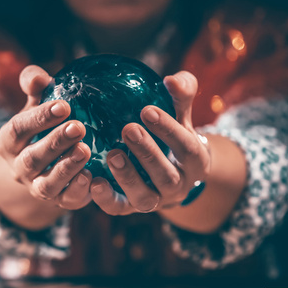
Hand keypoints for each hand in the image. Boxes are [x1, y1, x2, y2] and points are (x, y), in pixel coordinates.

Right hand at [0, 65, 92, 209]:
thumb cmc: (43, 124)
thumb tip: (39, 77)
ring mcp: (37, 187)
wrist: (45, 162)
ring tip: (85, 150)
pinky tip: (92, 176)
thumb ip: (36, 86)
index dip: (39, 118)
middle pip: (32, 158)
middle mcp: (19, 168)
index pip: (18, 129)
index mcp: (9, 141)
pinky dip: (77, 190)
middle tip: (79, 127)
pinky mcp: (59, 201)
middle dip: (55, 143)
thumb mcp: (37, 103)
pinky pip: (65, 201)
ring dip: (66, 168)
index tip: (64, 105)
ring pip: (47, 185)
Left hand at [90, 71, 210, 214]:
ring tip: (112, 154)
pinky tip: (93, 180)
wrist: (171, 170)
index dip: (168, 129)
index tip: (147, 110)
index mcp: (195, 162)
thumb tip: (171, 80)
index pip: (186, 147)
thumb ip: (181, 94)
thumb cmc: (174, 134)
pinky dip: (106, 198)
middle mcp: (178, 186)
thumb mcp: (181, 114)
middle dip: (148, 153)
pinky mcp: (131, 207)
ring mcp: (155, 200)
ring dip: (128, 177)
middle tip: (128, 129)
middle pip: (166, 176)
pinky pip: (119, 208)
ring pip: (145, 197)